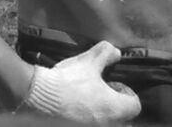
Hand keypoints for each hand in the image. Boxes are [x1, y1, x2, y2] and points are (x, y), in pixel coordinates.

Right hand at [21, 40, 140, 123]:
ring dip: (101, 114)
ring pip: (105, 123)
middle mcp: (106, 125)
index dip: (127, 93)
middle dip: (115, 107)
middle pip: (122, 119)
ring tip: (87, 102)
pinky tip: (74, 109)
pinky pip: (89, 125)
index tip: (115, 85)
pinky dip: (86, 119)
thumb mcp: (89, 61)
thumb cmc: (67, 81)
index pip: (134, 106)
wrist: (37, 98)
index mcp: (115, 109)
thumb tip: (116, 52)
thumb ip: (106, 54)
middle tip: (102, 94)